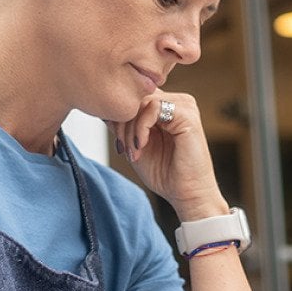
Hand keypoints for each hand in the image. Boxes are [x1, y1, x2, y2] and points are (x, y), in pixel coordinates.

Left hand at [109, 92, 227, 220]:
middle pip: (137, 97)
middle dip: (122, 123)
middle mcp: (178, 102)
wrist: (186, 194)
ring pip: (142, 101)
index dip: (120, 117)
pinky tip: (142, 146)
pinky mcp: (187, 115)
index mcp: (167, 107)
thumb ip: (124, 126)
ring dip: (130, 128)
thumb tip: (104, 110)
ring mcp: (185, 106)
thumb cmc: (165, 173)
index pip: (135, 97)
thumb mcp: (135, 145)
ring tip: (133, 151)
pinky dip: (141, 127)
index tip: (119, 145)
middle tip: (123, 148)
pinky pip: (154, 107)